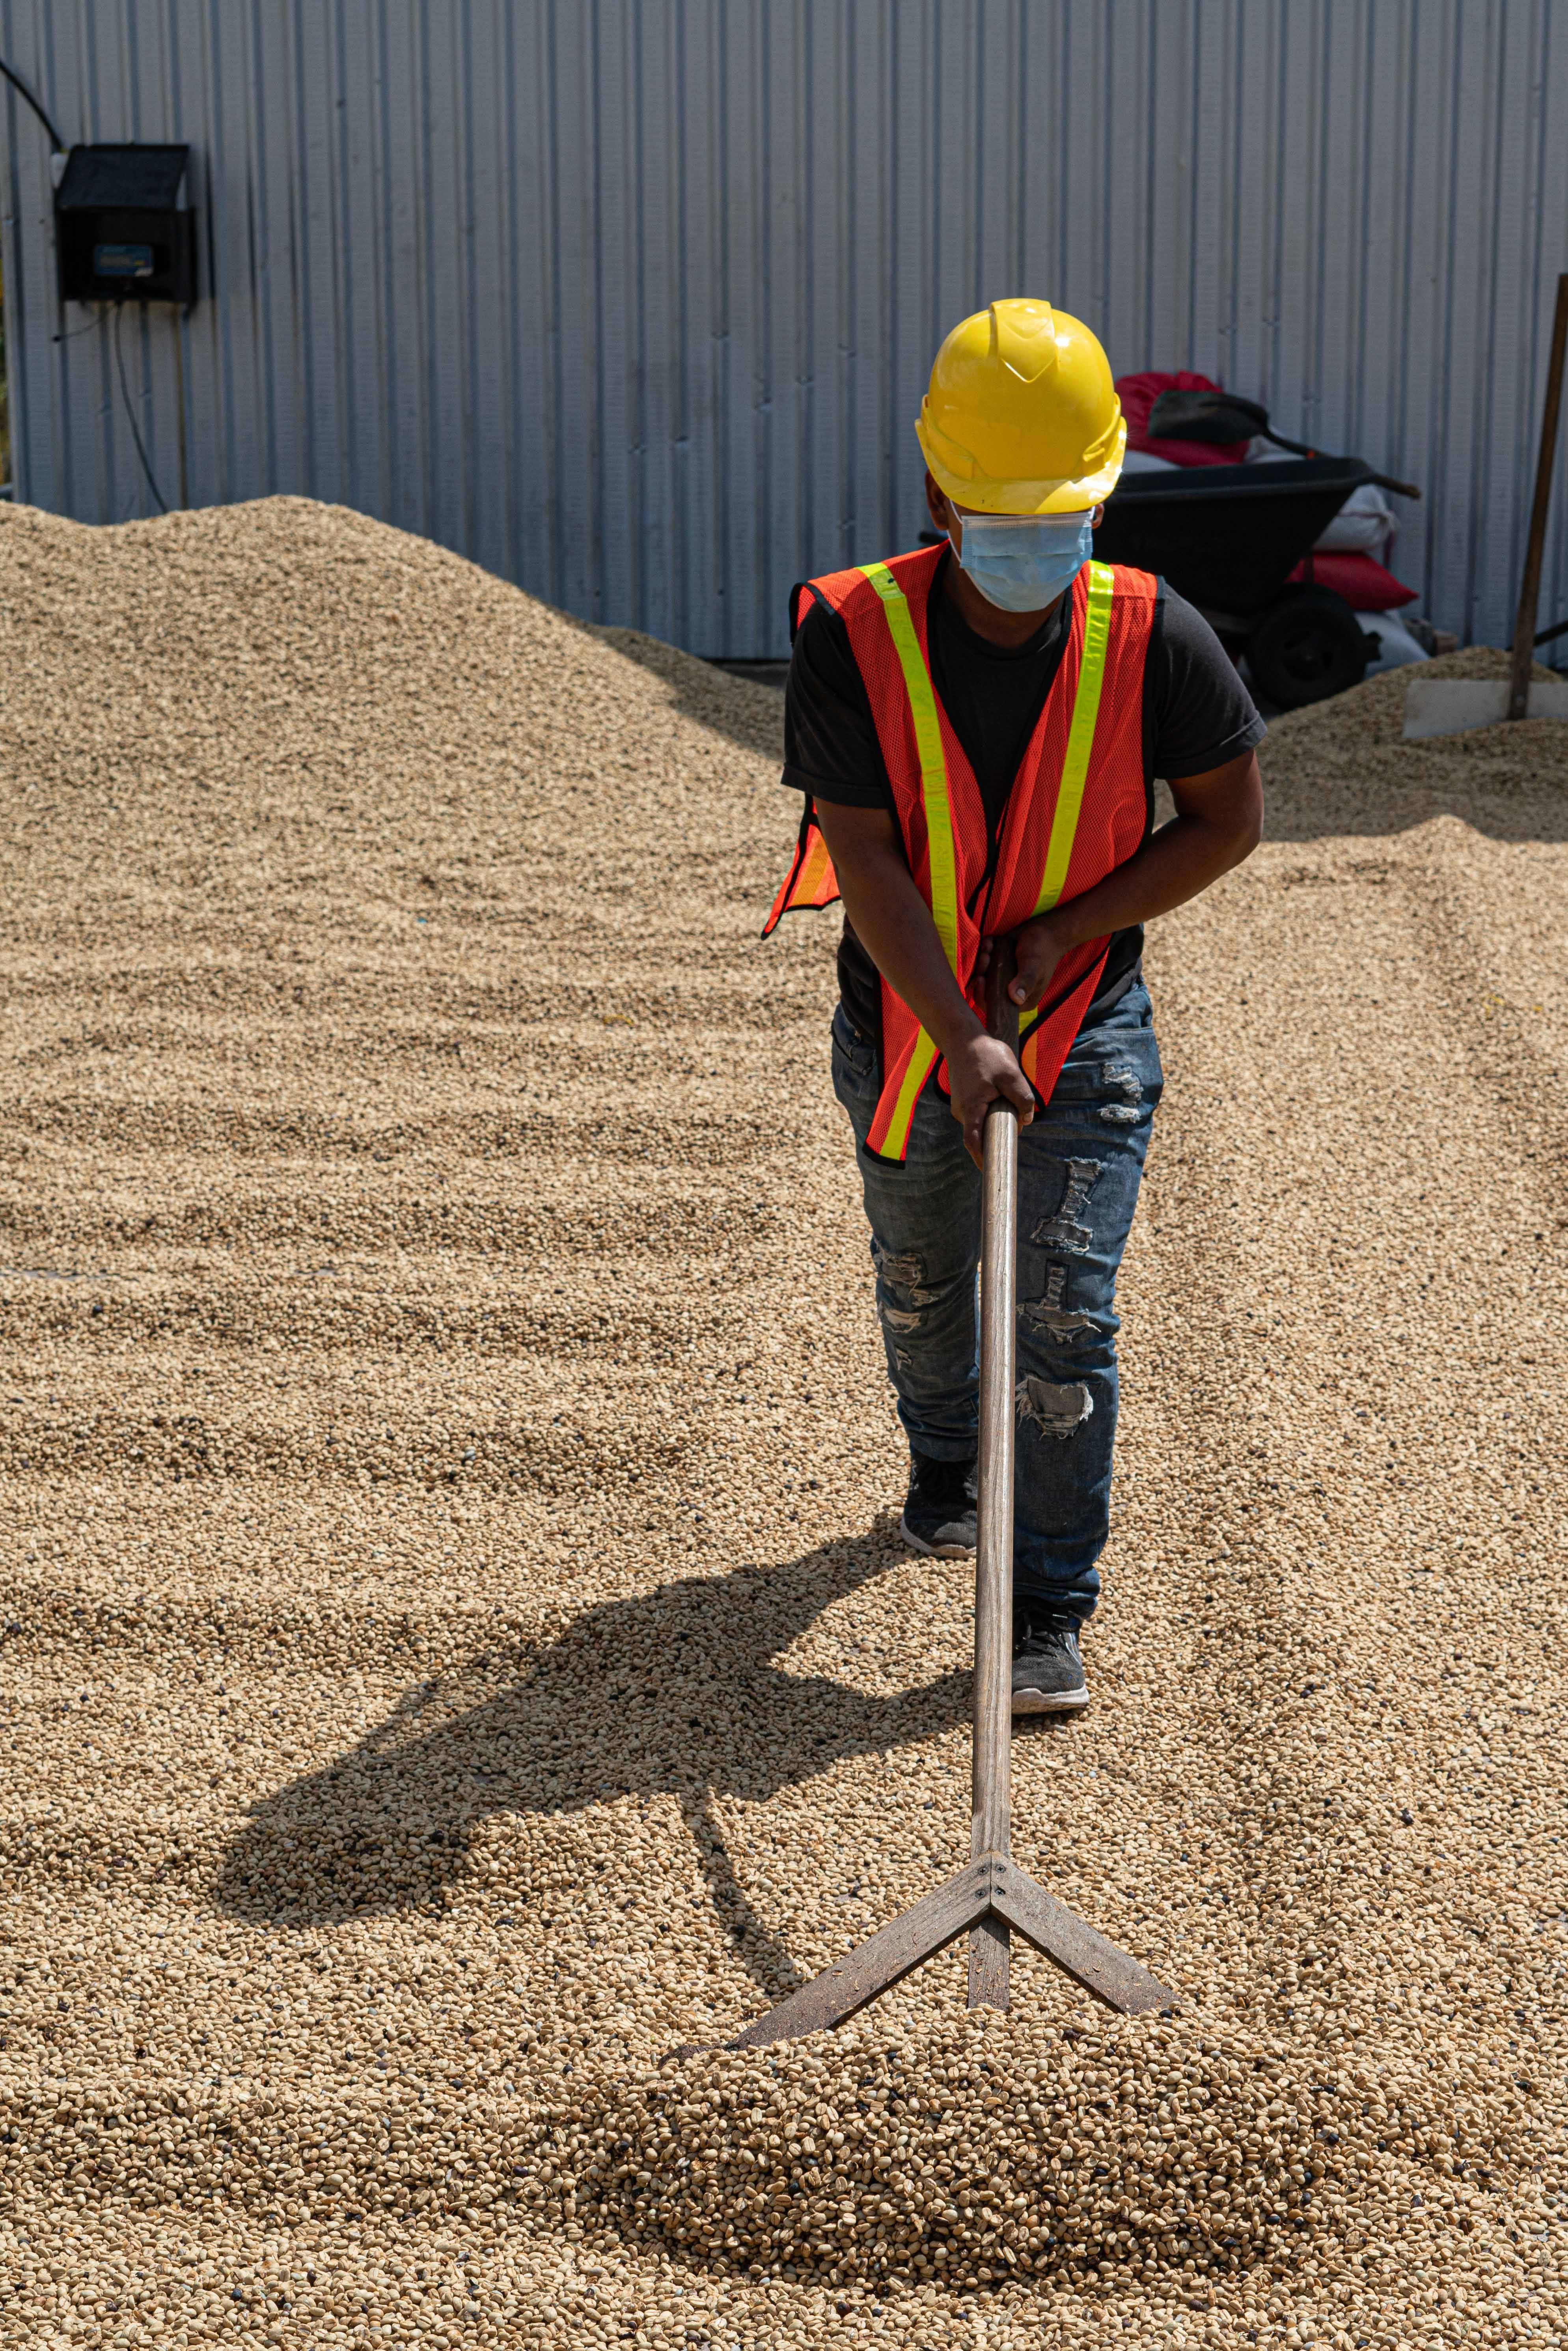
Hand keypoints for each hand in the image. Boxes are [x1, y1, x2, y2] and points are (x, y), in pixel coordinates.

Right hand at [944, 1031, 1034, 1166]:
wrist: (963, 1038)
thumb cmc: (987, 1055)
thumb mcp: (1011, 1075)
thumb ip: (1022, 1098)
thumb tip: (1028, 1120)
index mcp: (971, 1108)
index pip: (973, 1141)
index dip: (981, 1159)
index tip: (990, 1171)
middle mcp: (961, 1110)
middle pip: (980, 1133)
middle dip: (996, 1135)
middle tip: (1014, 1127)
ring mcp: (960, 1105)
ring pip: (980, 1121)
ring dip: (995, 1119)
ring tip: (1006, 1102)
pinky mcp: (963, 1099)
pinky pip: (977, 1112)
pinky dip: (989, 1111)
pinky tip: (998, 1095)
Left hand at [972, 914, 1068, 1008]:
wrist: (1045, 930)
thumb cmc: (1042, 950)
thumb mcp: (1034, 966)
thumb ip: (1025, 982)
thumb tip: (1016, 998)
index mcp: (1021, 1000)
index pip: (996, 1007)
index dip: (983, 996)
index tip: (981, 978)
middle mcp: (1010, 992)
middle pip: (985, 991)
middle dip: (982, 973)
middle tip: (986, 957)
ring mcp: (1003, 979)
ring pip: (983, 975)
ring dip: (982, 961)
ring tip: (989, 948)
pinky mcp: (999, 966)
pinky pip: (985, 963)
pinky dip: (985, 951)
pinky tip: (991, 942)